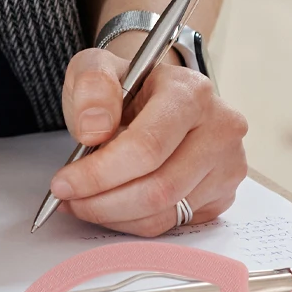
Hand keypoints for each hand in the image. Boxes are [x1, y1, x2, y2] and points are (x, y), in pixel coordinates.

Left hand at [51, 44, 247, 235]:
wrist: (161, 98)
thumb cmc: (130, 86)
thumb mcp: (97, 68)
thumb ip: (92, 87)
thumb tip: (94, 130)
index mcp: (191, 92)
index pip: (146, 147)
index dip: (99, 174)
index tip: (63, 183)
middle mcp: (220, 129)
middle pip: (158, 188)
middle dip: (103, 202)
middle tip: (70, 200)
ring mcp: (227, 166)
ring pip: (164, 212)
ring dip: (114, 216)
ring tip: (85, 202)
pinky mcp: (223, 195)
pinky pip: (172, 223)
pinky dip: (134, 222)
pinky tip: (114, 205)